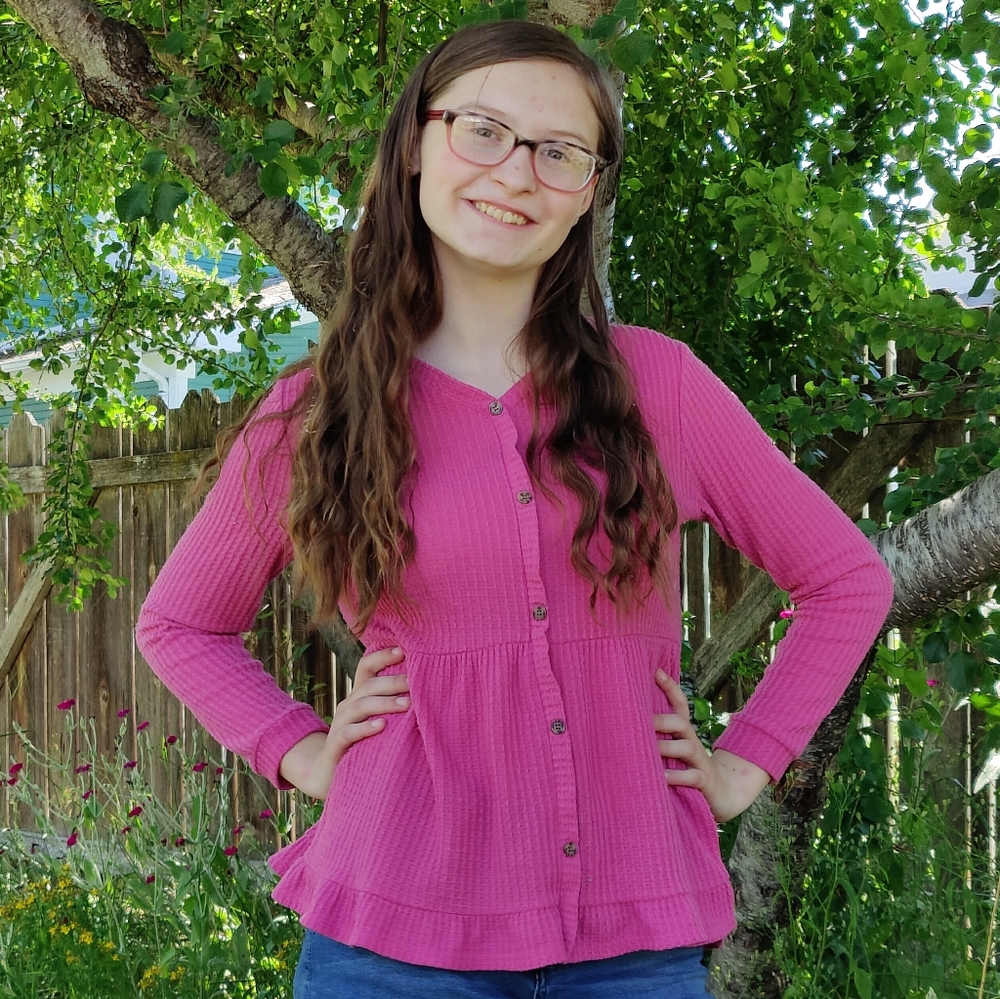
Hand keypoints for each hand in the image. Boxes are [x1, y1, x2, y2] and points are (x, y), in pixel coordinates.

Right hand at [279, 646, 408, 798]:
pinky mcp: (335, 746)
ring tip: (407, 705)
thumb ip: (393, 705)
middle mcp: (348, 706)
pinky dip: (365, 728)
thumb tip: (428, 690)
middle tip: (415, 682)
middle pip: (368, 685)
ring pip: (360, 706)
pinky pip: (348, 733)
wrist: (326, 774)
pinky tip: (381, 727)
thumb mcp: (377, 720)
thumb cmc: (363, 744)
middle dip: (393, 681)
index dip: (382, 656)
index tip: (404, 650)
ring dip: (385, 703)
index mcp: (359, 696)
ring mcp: (339, 724)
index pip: (366, 667)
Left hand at [653, 669, 769, 822]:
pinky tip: (662, 777)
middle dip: (661, 720)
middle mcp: (692, 742)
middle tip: (640, 721)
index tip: (655, 670)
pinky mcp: (704, 782)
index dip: (670, 687)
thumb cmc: (687, 768)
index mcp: (684, 732)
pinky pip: (693, 777)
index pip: (679, 704)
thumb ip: (657, 735)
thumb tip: (625, 718)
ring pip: (687, 747)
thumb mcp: (674, 749)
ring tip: (649, 750)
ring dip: (667, 747)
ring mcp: (700, 761)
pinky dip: (677, 776)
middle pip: (680, 722)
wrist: (723, 794)